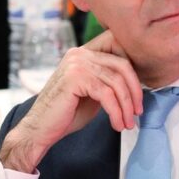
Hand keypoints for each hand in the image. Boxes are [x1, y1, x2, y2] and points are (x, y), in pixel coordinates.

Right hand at [0, 29, 143, 172]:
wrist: (40, 130)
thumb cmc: (67, 113)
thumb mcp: (94, 92)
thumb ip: (109, 81)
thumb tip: (137, 81)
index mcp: (84, 52)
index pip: (118, 48)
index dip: (133, 69)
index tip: (138, 94)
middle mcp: (80, 53)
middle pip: (122, 65)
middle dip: (135, 90)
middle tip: (138, 111)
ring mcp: (76, 64)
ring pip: (116, 82)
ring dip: (126, 106)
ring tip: (128, 123)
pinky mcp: (75, 78)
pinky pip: (106, 95)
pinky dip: (116, 112)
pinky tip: (117, 124)